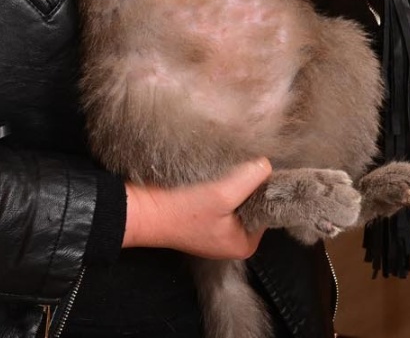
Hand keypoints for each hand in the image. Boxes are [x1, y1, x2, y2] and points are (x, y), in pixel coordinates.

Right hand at [122, 158, 270, 258]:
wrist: (142, 211)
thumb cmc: (181, 210)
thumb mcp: (223, 193)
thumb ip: (251, 178)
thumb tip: (266, 165)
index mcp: (244, 245)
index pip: (267, 209)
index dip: (262, 189)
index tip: (251, 172)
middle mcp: (232, 241)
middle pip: (252, 204)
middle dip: (245, 187)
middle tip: (235, 170)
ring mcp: (216, 231)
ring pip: (236, 199)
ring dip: (230, 185)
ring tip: (221, 174)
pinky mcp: (201, 220)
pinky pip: (220, 200)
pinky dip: (217, 188)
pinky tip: (210, 178)